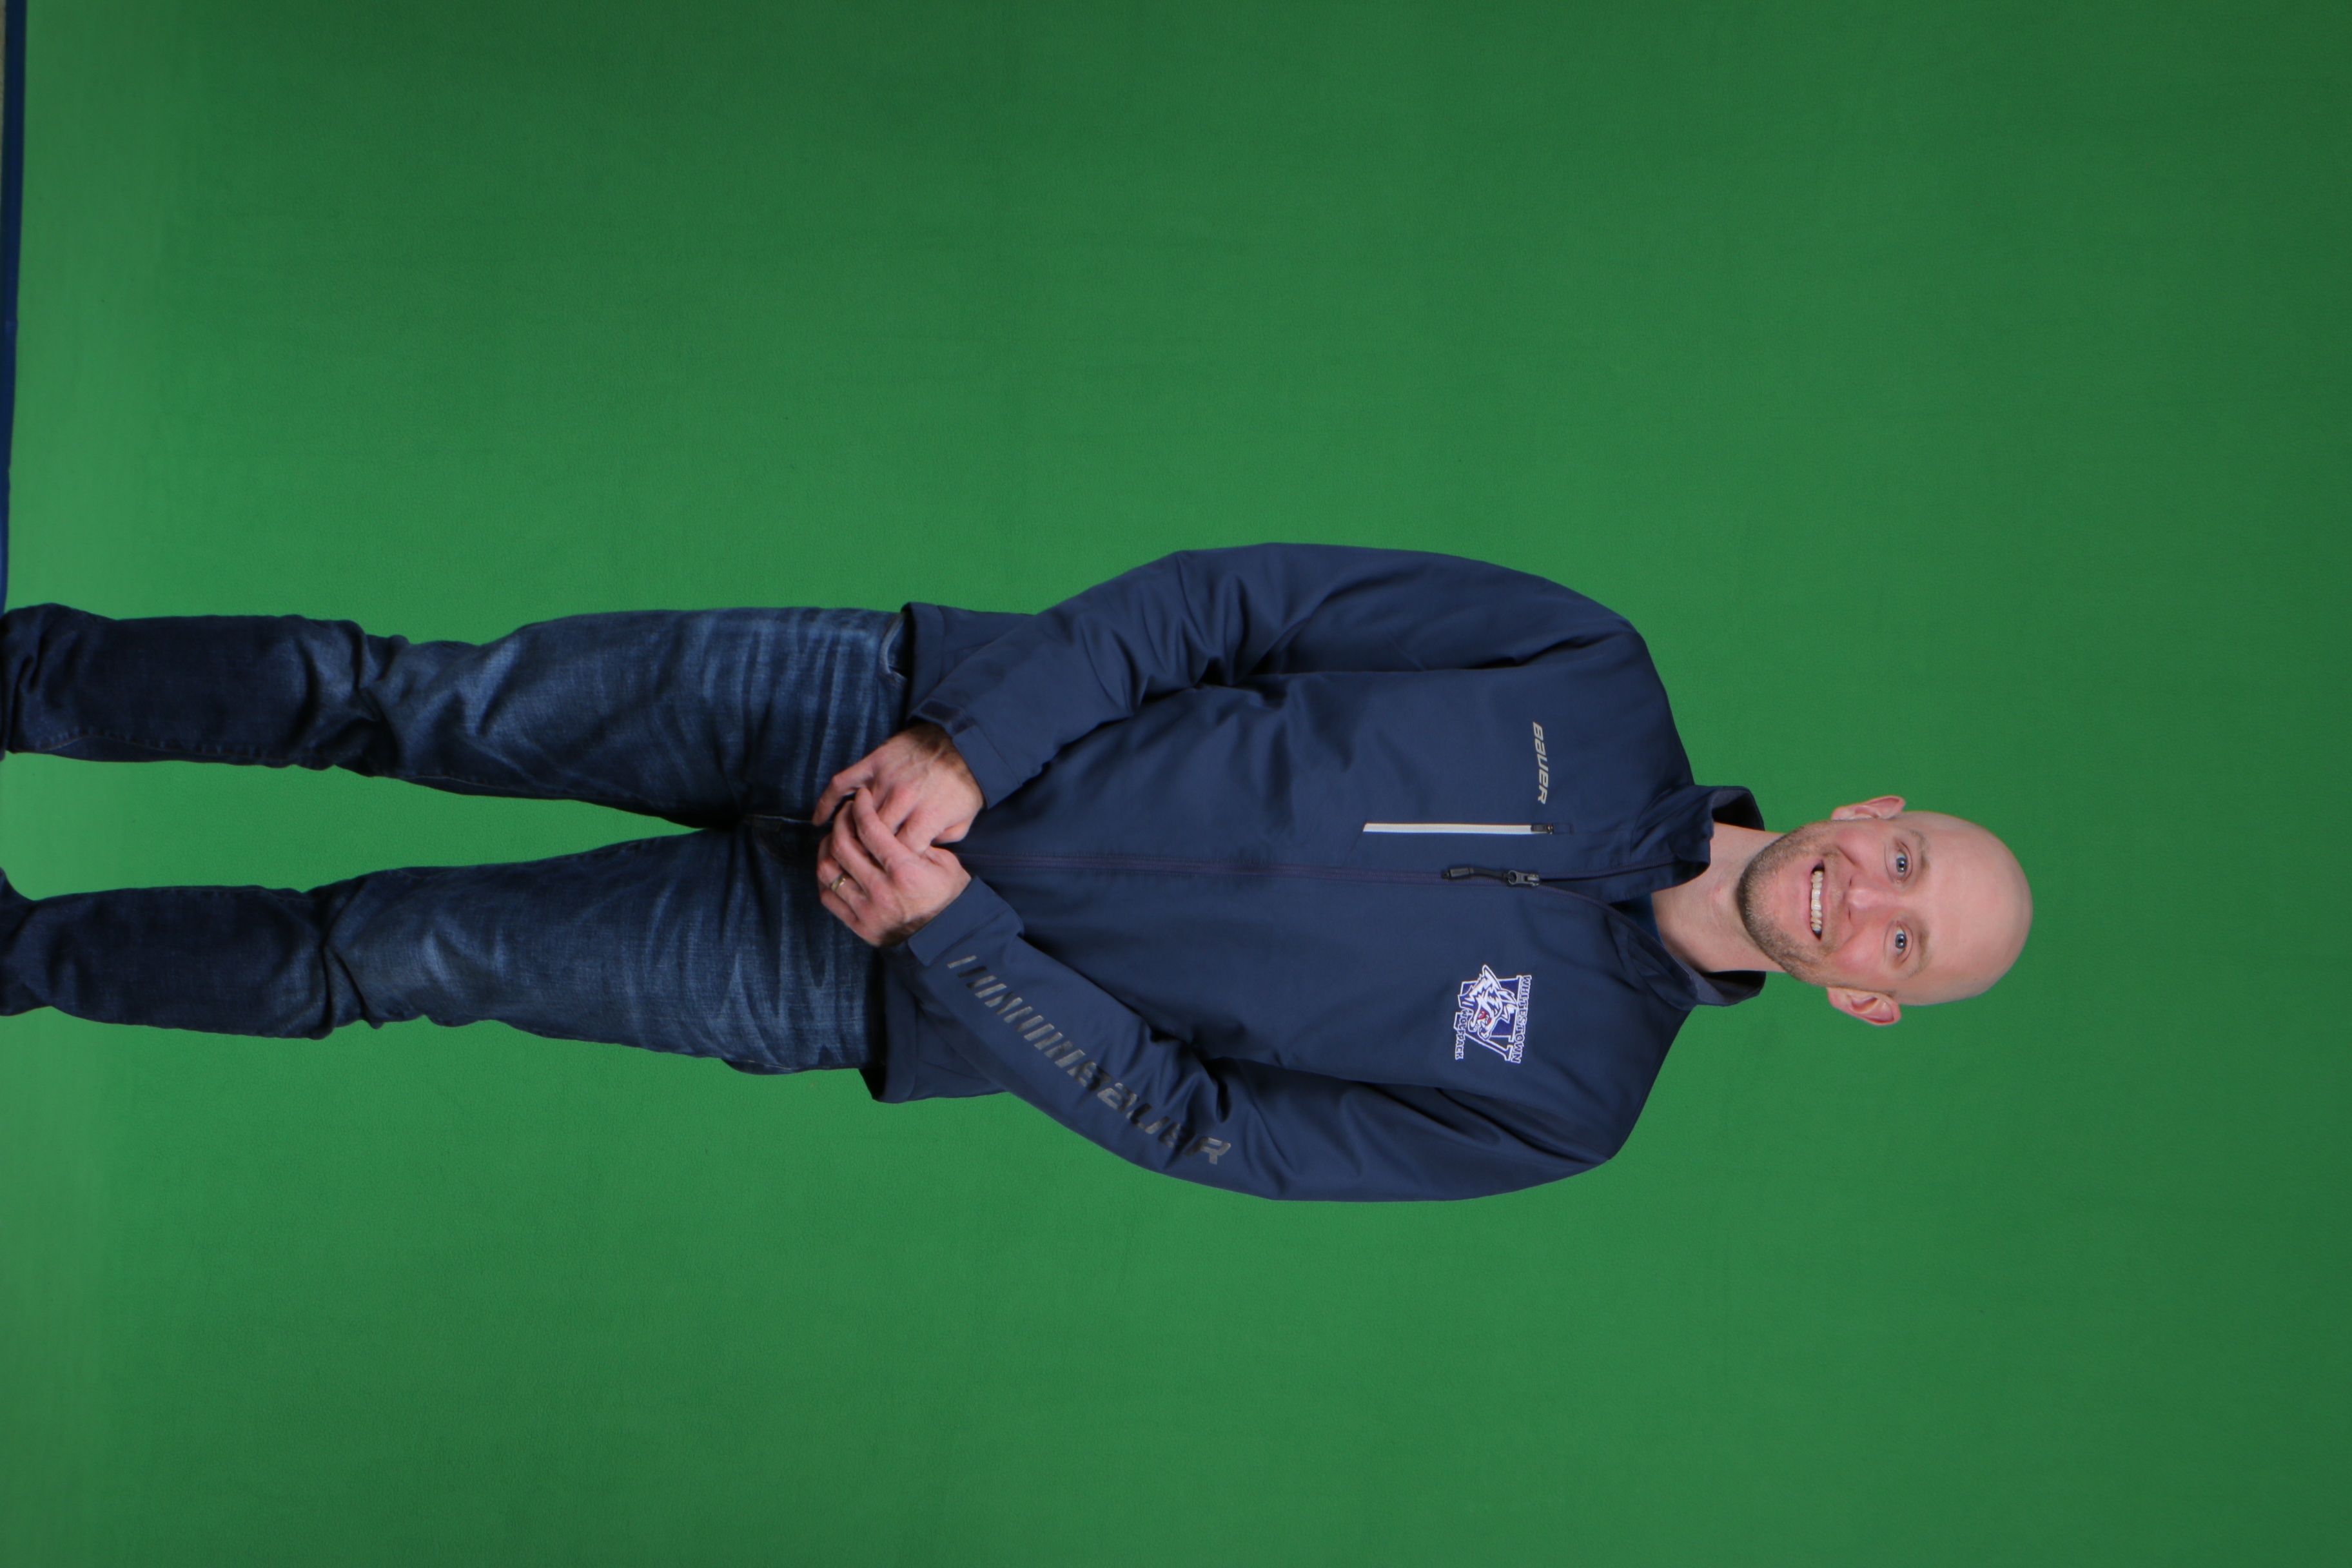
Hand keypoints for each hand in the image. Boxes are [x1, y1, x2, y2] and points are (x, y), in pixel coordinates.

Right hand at [813, 722, 982, 849]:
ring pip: (855, 815)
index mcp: (927, 816)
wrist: (963, 742)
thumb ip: (943, 843)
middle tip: (862, 862)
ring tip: (844, 846)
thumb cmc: (964, 786)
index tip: (887, 870)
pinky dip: (827, 802)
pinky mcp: (874, 762)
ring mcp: (886, 779)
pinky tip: (819, 820)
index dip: (891, 865)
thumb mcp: (964, 821)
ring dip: (848, 832)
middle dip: (866, 852)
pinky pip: (842, 783)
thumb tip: (918, 857)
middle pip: (872, 836)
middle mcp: (903, 799)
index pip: (898, 852)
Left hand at [816, 788, 972, 946]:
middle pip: (843, 846)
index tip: (859, 798)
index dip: (860, 808)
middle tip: (846, 813)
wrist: (948, 938)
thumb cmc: (949, 897)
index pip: (870, 830)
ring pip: (829, 871)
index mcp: (905, 871)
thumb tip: (890, 827)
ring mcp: (867, 910)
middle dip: (840, 822)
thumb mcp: (946, 864)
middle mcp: (881, 890)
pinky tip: (833, 864)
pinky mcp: (859, 926)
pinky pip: (828, 897)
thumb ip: (917, 844)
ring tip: (835, 837)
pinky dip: (825, 877)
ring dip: (827, 848)